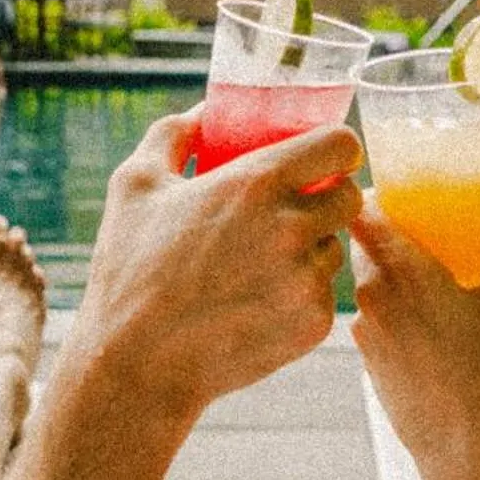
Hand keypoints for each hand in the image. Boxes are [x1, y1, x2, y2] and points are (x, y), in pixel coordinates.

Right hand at [68, 106, 363, 436]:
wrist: (137, 365)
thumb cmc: (129, 270)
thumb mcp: (135, 185)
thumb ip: (174, 135)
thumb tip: (203, 114)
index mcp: (257, 183)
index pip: (342, 146)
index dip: (334, 150)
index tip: (319, 160)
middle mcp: (293, 228)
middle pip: (350, 198)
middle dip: (327, 198)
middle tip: (292, 210)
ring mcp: (307, 280)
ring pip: (334, 249)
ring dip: (310, 250)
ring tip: (258, 264)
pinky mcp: (313, 325)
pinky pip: (323, 295)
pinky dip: (299, 295)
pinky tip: (255, 302)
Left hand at [351, 188, 479, 479]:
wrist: (467, 452)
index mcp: (402, 271)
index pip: (363, 211)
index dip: (374, 195)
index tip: (397, 192)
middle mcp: (371, 297)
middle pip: (363, 244)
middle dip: (389, 232)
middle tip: (423, 228)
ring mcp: (364, 332)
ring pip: (367, 283)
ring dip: (390, 273)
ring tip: (431, 276)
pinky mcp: (367, 361)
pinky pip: (374, 318)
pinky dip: (393, 309)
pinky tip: (428, 323)